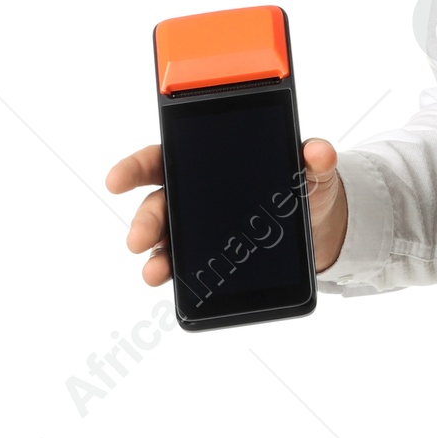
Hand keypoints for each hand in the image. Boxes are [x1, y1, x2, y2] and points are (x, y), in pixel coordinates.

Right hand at [105, 138, 350, 282]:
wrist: (320, 226)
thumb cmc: (306, 187)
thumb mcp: (314, 171)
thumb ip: (315, 160)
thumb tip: (319, 151)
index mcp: (210, 162)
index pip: (165, 157)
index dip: (136, 166)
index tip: (116, 180)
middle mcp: (196, 194)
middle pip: (159, 203)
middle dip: (144, 221)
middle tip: (138, 241)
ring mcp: (200, 228)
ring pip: (165, 240)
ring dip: (154, 256)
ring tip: (153, 272)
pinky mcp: (211, 258)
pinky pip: (184, 267)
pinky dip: (174, 275)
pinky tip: (172, 285)